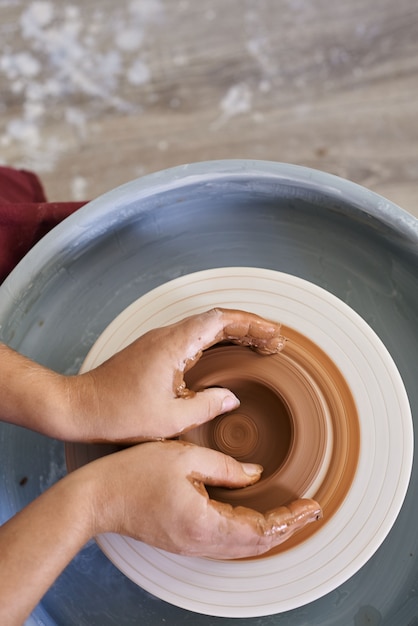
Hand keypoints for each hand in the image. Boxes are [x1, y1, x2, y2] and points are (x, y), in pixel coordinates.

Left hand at [67, 308, 285, 441]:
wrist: (79, 407)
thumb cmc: (118, 413)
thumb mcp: (170, 419)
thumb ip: (206, 406)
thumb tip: (231, 399)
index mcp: (174, 344)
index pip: (220, 320)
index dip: (250, 324)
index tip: (272, 333)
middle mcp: (167, 336)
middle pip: (215, 320)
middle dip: (248, 327)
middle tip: (274, 342)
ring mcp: (159, 342)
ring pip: (203, 328)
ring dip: (232, 334)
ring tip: (259, 346)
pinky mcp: (153, 352)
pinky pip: (192, 338)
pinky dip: (215, 343)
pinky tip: (225, 357)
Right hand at [89, 440, 321, 558]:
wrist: (97, 497)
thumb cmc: (134, 474)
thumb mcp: (185, 456)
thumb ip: (226, 468)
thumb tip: (255, 475)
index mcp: (206, 524)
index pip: (262, 530)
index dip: (290, 518)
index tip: (311, 505)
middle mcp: (202, 542)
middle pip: (257, 545)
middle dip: (287, 528)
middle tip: (308, 511)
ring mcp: (191, 545)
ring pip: (243, 547)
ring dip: (270, 532)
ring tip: (289, 514)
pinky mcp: (183, 540)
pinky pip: (226, 542)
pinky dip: (248, 532)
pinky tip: (254, 517)